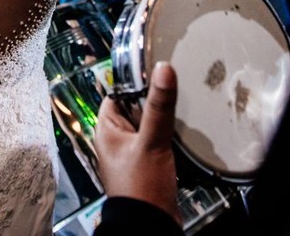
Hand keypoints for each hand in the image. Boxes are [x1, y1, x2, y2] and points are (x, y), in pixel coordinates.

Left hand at [94, 62, 183, 224]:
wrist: (151, 224)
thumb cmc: (140, 188)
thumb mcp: (151, 141)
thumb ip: (158, 106)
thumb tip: (163, 69)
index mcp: (107, 129)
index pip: (117, 92)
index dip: (135, 82)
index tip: (155, 69)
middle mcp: (117, 138)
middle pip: (136, 106)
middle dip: (153, 100)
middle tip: (173, 89)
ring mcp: (133, 151)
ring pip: (150, 123)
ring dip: (163, 118)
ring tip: (180, 109)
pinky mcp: (149, 162)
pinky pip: (159, 139)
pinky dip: (169, 135)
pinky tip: (182, 132)